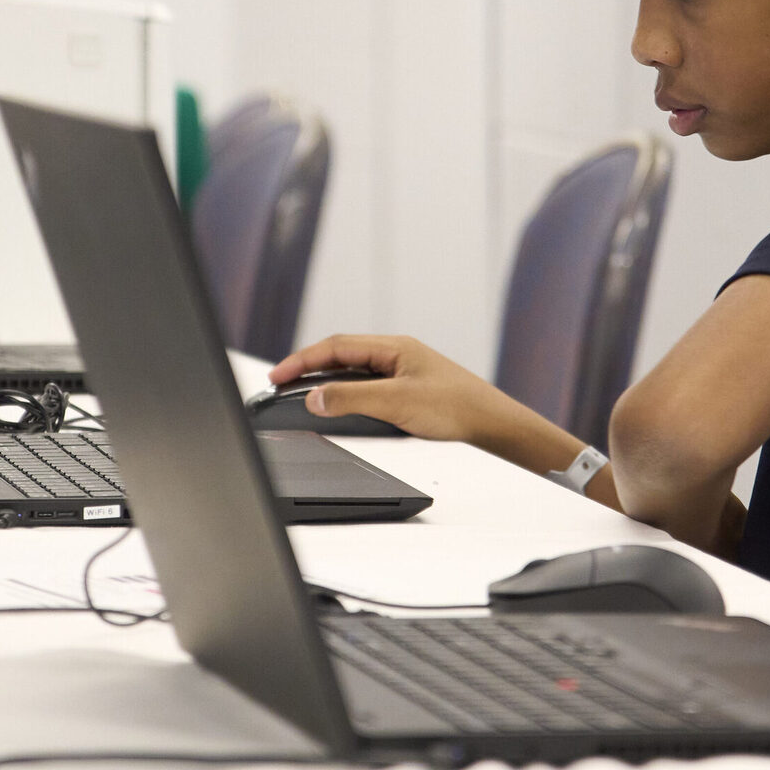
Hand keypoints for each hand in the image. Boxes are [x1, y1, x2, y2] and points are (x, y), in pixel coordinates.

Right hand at [268, 334, 544, 448]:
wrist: (492, 423)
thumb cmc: (456, 406)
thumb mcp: (396, 402)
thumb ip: (352, 398)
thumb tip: (314, 397)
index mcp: (391, 346)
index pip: (335, 347)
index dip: (301, 360)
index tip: (277, 375)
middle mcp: (394, 354)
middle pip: (339, 354)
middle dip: (307, 367)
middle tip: (280, 383)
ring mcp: (401, 370)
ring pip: (352, 370)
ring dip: (324, 379)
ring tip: (300, 393)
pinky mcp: (407, 389)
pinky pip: (365, 384)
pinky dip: (343, 391)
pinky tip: (337, 403)